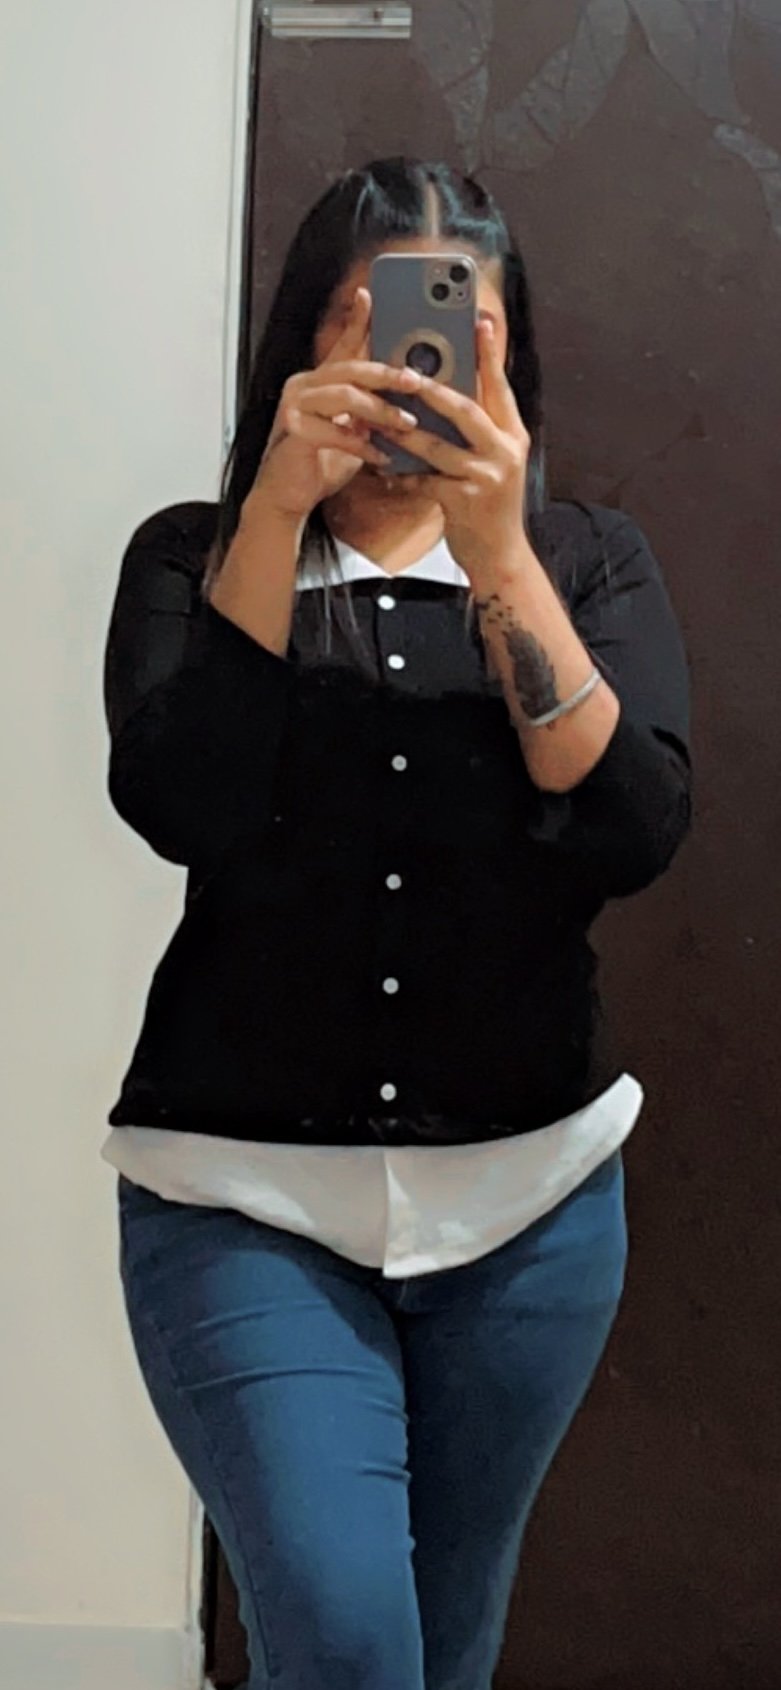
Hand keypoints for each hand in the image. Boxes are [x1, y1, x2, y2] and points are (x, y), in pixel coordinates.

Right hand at [251, 289, 422, 522]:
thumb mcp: (354, 432)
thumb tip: (406, 403)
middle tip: (417, 380)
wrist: (285, 498)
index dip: (356, 320)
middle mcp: (303, 386)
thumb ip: (371, 414)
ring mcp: (295, 405)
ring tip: (406, 424)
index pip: (342, 346)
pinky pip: (335, 430)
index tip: (370, 294)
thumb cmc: (320, 465)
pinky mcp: (292, 429)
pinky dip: (362, 445)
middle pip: (351, 368)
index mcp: (319, 382)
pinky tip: (381, 458)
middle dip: (388, 373)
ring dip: (381, 411)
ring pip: (346, 395)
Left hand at [382, 320, 530, 576]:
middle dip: (434, 388)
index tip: (480, 318)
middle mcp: (505, 452)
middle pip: (467, 409)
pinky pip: (424, 480)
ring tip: (379, 418)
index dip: (490, 353)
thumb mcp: (493, 462)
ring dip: (404, 432)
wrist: (499, 557)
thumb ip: (479, 431)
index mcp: (512, 435)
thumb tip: (447, 394)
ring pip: (438, 445)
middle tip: (407, 371)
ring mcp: (486, 477)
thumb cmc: (488, 505)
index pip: (500, 387)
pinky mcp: (465, 501)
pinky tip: (383, 469)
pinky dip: (402, 474)